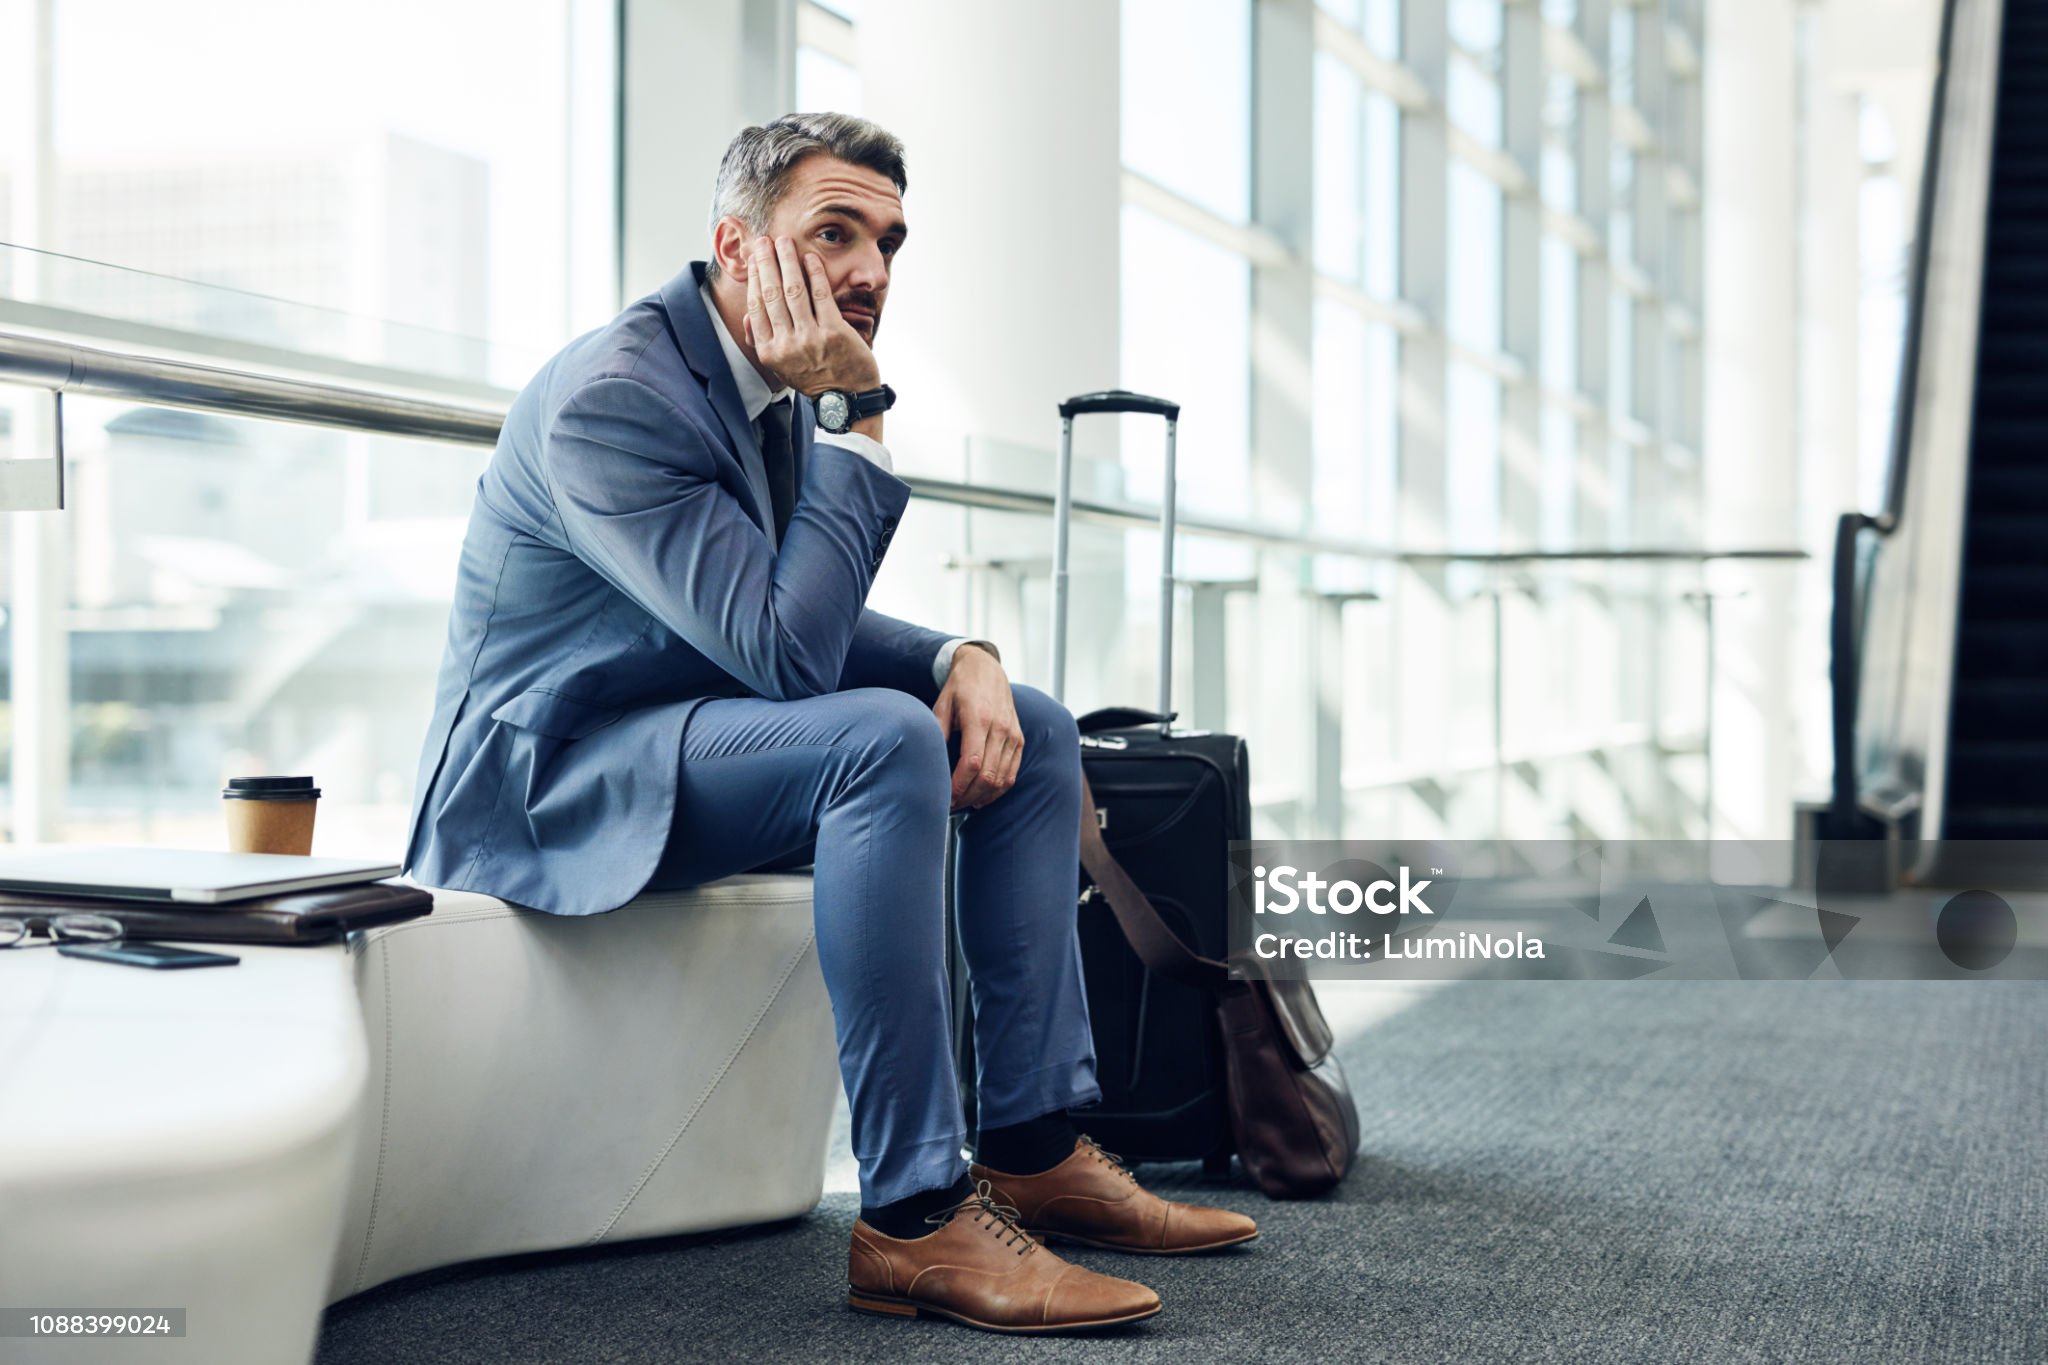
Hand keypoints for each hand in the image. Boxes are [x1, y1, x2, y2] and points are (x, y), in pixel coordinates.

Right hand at [743, 235, 879, 395]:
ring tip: (784, 242)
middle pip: (772, 294)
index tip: (754, 259)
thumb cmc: (812, 377)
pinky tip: (810, 257)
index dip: (755, 279)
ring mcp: (810, 338)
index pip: (757, 307)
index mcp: (769, 351)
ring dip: (787, 261)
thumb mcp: (780, 367)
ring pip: (793, 290)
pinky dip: (814, 273)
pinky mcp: (834, 332)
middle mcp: (786, 344)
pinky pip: (821, 296)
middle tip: (764, 241)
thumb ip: (761, 342)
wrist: (845, 398)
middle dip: (766, 262)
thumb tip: (747, 317)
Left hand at [932, 645, 1022, 809]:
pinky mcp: (1019, 739)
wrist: (987, 668)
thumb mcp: (942, 703)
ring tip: (963, 803)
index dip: (958, 785)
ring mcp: (1013, 735)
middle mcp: (1000, 728)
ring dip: (982, 796)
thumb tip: (930, 761)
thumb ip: (938, 731)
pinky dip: (998, 790)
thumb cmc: (960, 686)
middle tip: (950, 805)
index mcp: (979, 718)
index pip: (972, 763)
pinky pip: (1012, 773)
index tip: (945, 796)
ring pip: (1001, 779)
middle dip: (967, 796)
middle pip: (988, 775)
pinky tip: (982, 797)